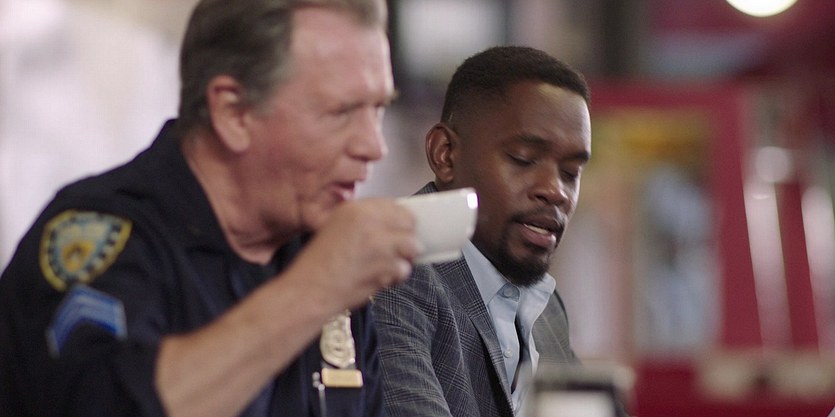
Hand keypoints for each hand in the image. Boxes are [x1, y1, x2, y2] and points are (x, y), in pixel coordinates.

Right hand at [286, 198, 417, 311]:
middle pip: (409, 223)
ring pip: (412, 246)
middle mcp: (369, 221)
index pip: (395, 206)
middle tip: (397, 251)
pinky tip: (380, 279)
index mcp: (355, 208)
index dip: (400, 221)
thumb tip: (392, 227)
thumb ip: (364, 223)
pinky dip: (396, 277)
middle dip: (406, 238)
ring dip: (404, 258)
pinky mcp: (386, 265)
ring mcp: (379, 242)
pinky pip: (405, 269)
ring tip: (387, 268)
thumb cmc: (318, 265)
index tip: (398, 231)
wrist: (309, 290)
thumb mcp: (336, 229)